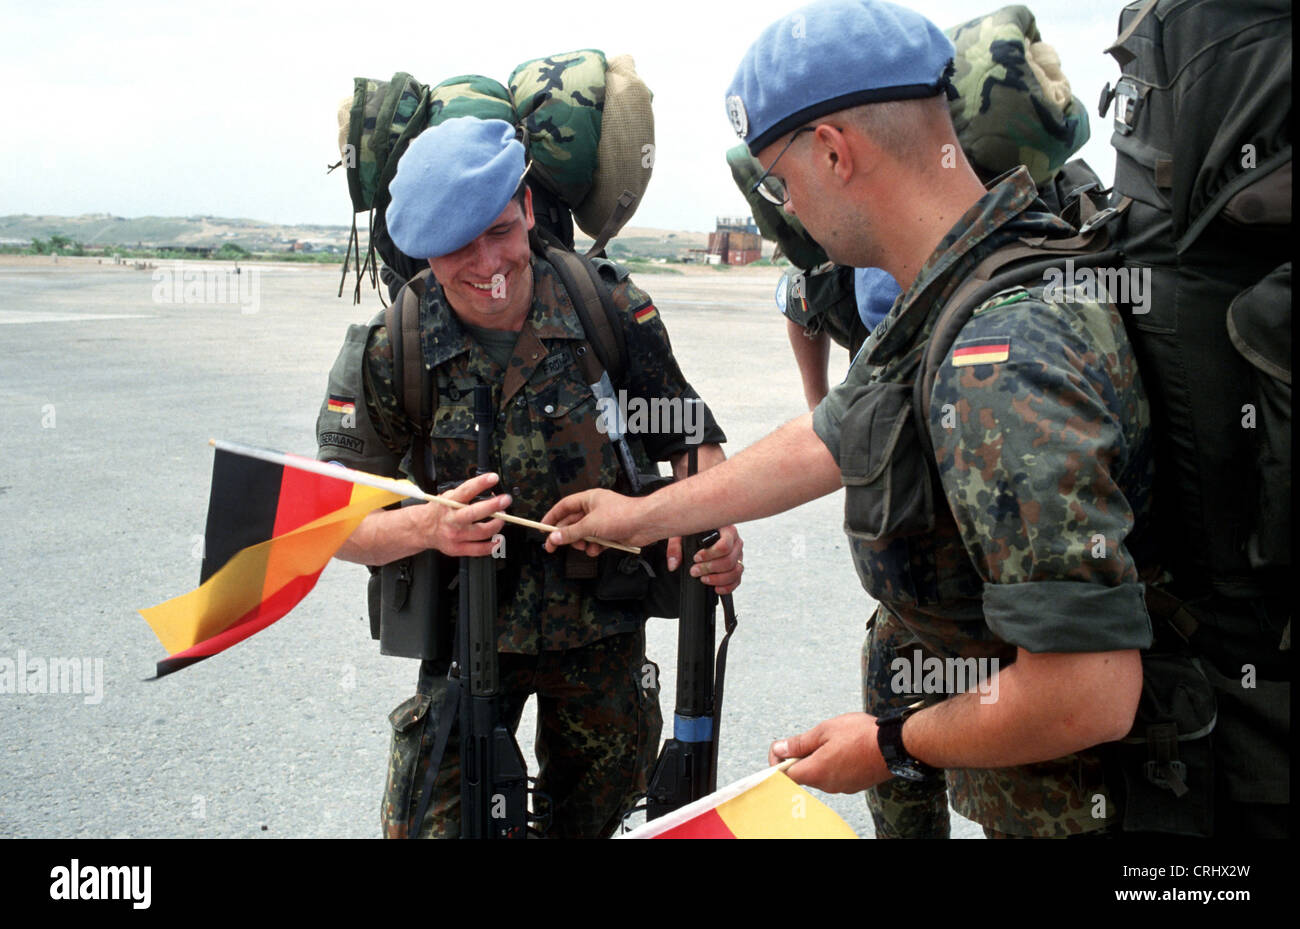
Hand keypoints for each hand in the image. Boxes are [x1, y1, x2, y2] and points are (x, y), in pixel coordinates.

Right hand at [407, 471, 509, 557]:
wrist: (423, 529)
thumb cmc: (440, 511)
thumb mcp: (447, 496)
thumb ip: (465, 493)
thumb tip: (491, 492)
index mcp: (449, 503)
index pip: (466, 490)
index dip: (480, 483)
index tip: (493, 478)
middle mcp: (452, 520)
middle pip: (474, 513)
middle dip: (493, 506)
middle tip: (505, 500)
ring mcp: (455, 536)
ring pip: (482, 532)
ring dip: (497, 524)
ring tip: (503, 517)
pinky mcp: (458, 549)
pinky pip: (479, 549)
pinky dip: (492, 545)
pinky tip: (498, 539)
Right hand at [541, 488, 655, 554]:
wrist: (646, 523)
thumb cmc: (622, 516)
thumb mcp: (590, 525)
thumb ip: (571, 533)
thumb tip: (554, 538)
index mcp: (589, 499)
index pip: (564, 506)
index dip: (552, 516)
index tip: (542, 528)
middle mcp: (594, 509)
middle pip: (572, 522)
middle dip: (564, 535)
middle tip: (552, 547)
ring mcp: (603, 522)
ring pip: (584, 534)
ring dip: (582, 543)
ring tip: (584, 546)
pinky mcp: (611, 533)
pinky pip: (596, 542)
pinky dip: (595, 547)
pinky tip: (597, 549)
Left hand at [680, 525, 743, 593]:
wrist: (698, 535)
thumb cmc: (694, 531)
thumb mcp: (682, 533)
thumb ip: (675, 547)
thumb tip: (673, 564)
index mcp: (726, 530)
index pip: (725, 545)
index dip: (710, 555)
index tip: (696, 558)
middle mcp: (735, 543)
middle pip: (729, 560)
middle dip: (710, 568)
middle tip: (694, 571)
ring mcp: (738, 556)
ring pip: (735, 571)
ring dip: (718, 579)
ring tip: (703, 579)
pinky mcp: (737, 567)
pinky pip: (737, 580)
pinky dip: (727, 587)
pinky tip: (715, 588)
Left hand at [768, 713, 890, 793]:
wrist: (894, 746)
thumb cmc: (861, 735)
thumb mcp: (825, 730)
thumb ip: (800, 743)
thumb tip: (779, 749)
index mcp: (816, 772)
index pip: (785, 776)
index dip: (779, 762)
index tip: (782, 749)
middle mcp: (827, 785)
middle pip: (803, 775)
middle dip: (801, 757)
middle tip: (812, 738)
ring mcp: (841, 787)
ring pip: (820, 775)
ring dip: (819, 759)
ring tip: (833, 741)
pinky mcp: (853, 785)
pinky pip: (835, 776)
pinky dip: (834, 764)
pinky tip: (845, 749)